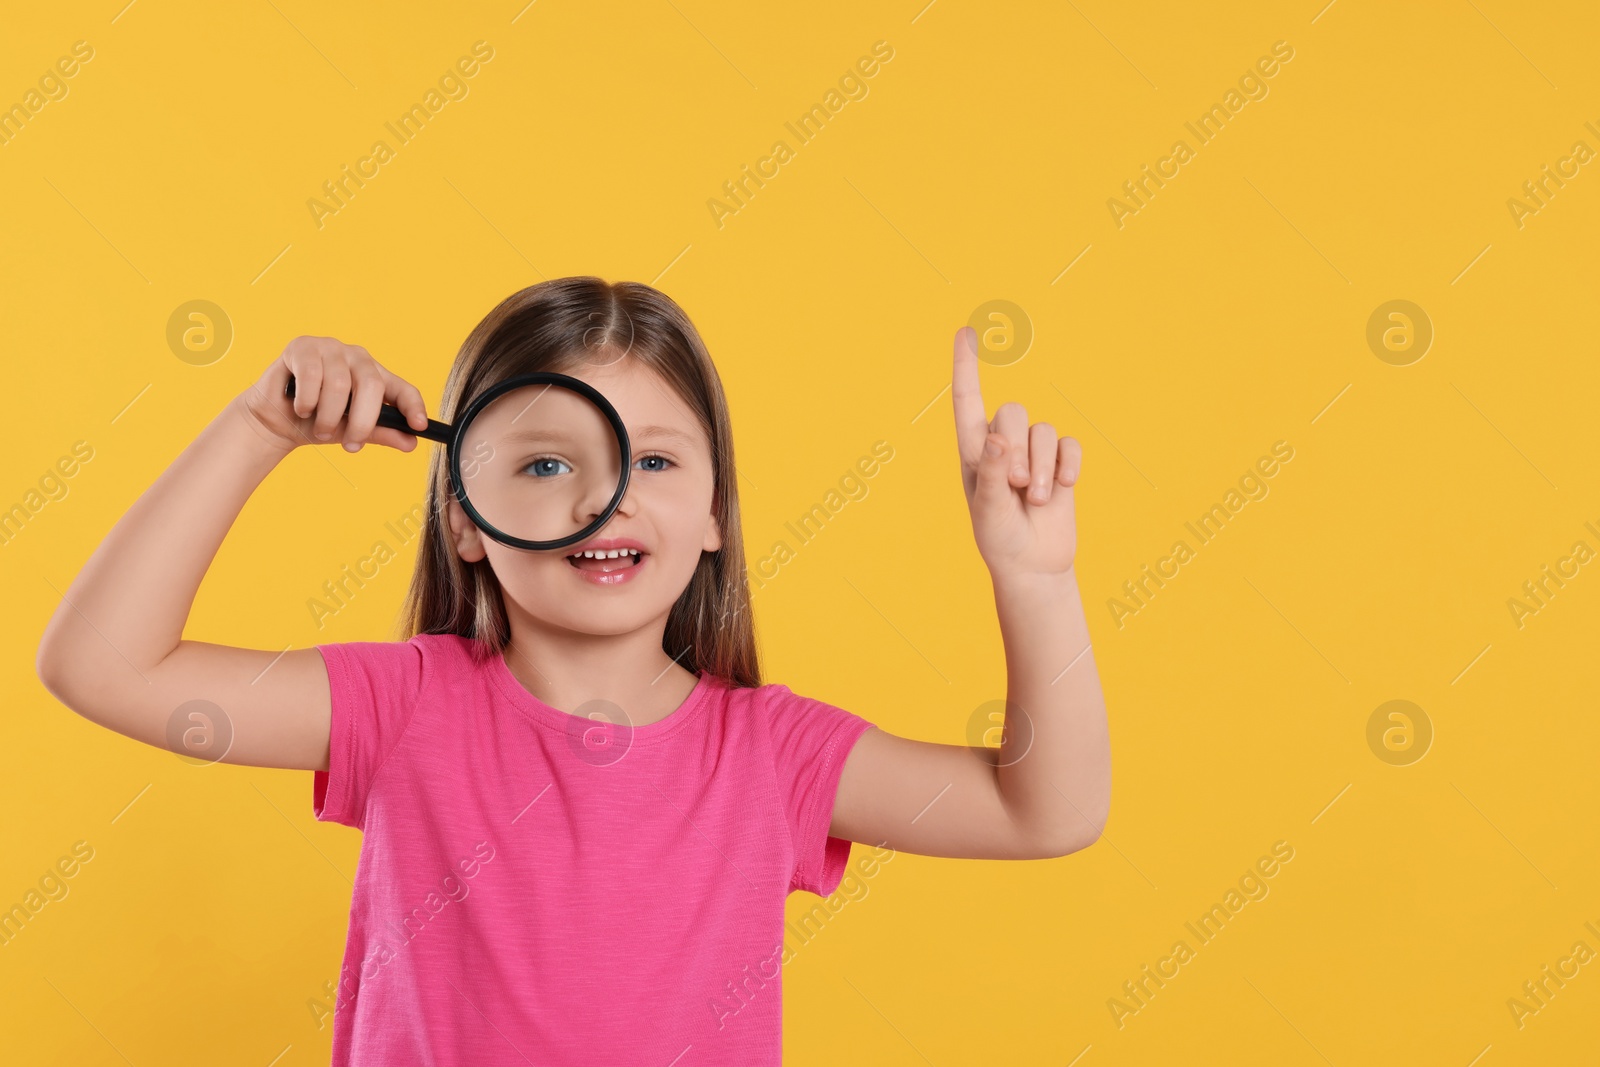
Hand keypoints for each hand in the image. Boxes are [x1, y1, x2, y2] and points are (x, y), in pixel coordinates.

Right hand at [236, 336, 429, 453]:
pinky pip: (312, 376)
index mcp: (375, 377)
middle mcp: (358, 358)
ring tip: (320, 428)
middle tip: (350, 445)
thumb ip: (381, 434)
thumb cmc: (317, 422)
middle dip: (361, 422)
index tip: (420, 427)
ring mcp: (331, 348)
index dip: (414, 406)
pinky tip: (301, 408)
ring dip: (328, 416)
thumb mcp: (352, 432)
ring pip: (339, 384)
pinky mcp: (303, 346)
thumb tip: (411, 444)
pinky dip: (307, 401)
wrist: (276, 421)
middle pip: (371, 386)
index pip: (403, 388)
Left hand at [952, 326, 1081, 580]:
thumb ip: (989, 473)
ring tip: (1037, 500)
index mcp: (973, 450)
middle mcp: (1003, 443)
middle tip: (1017, 488)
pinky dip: (1068, 466)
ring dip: (1044, 466)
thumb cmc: (1000, 539)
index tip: (965, 332)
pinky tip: (1063, 489)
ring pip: (1045, 430)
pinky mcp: (1061, 462)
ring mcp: (1034, 452)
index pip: (968, 400)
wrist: (1033, 565)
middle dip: (1019, 450)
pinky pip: (1070, 444)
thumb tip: (997, 438)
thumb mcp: (987, 510)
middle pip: (1013, 412)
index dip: (966, 366)